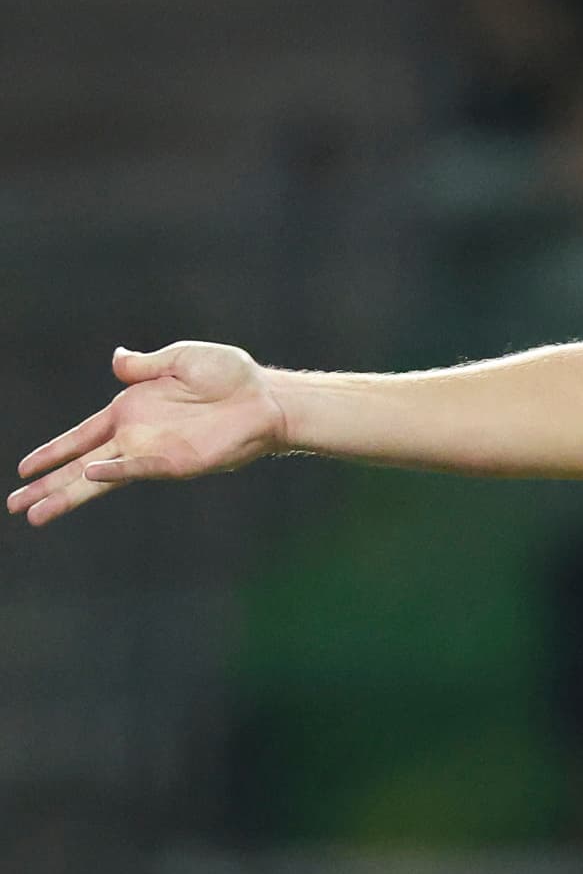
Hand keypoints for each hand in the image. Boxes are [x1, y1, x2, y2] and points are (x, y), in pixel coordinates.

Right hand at [10, 342, 289, 525]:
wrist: (267, 398)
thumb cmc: (230, 376)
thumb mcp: (182, 358)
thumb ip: (145, 365)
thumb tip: (116, 359)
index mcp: (130, 411)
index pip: (80, 436)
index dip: (52, 451)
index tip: (23, 469)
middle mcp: (135, 437)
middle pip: (79, 465)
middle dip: (47, 485)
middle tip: (15, 506)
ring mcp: (153, 453)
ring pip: (99, 478)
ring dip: (68, 495)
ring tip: (36, 515)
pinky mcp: (176, 462)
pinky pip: (137, 469)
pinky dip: (114, 472)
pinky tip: (89, 476)